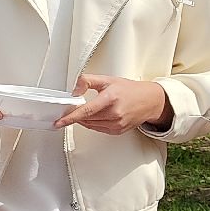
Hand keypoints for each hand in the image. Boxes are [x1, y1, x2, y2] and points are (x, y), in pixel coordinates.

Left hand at [56, 74, 172, 134]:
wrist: (150, 101)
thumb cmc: (129, 90)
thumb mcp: (107, 79)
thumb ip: (87, 81)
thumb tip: (74, 90)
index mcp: (111, 98)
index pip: (86, 110)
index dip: (70, 117)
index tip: (59, 121)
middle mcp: (114, 113)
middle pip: (86, 118)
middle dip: (75, 115)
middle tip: (70, 108)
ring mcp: (117, 124)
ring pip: (91, 125)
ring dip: (83, 119)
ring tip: (84, 110)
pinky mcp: (118, 131)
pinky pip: (98, 129)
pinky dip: (92, 123)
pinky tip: (95, 115)